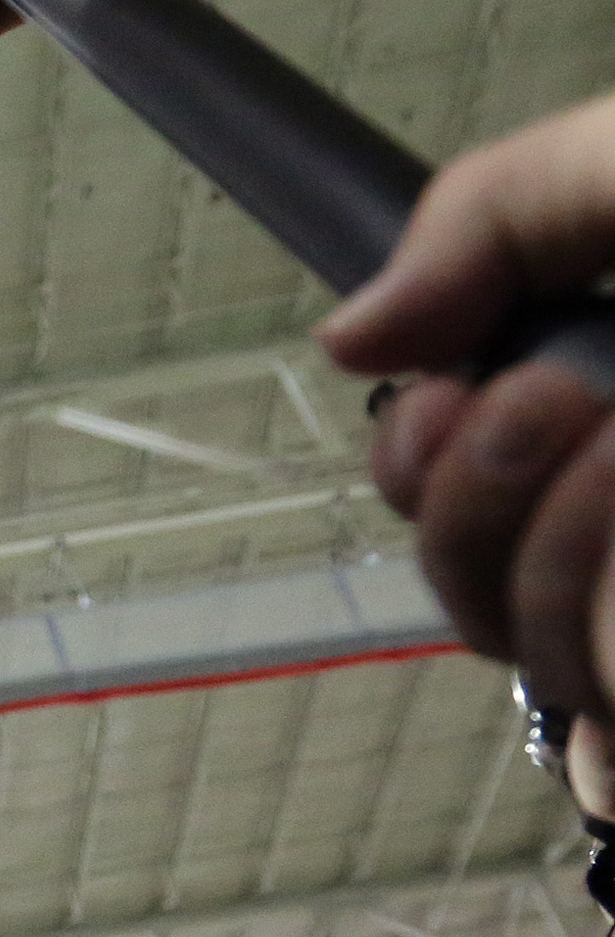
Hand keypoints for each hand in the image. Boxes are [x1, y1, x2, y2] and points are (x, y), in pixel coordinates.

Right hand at [316, 92, 614, 717]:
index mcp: (607, 397)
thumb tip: (348, 337)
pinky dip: (595, 638)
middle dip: (474, 492)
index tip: (466, 386)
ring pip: (519, 647)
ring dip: (550, 546)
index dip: (424, 455)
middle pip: (460, 575)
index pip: (446, 479)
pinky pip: (598, 729)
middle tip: (570, 409)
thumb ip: (498, 207)